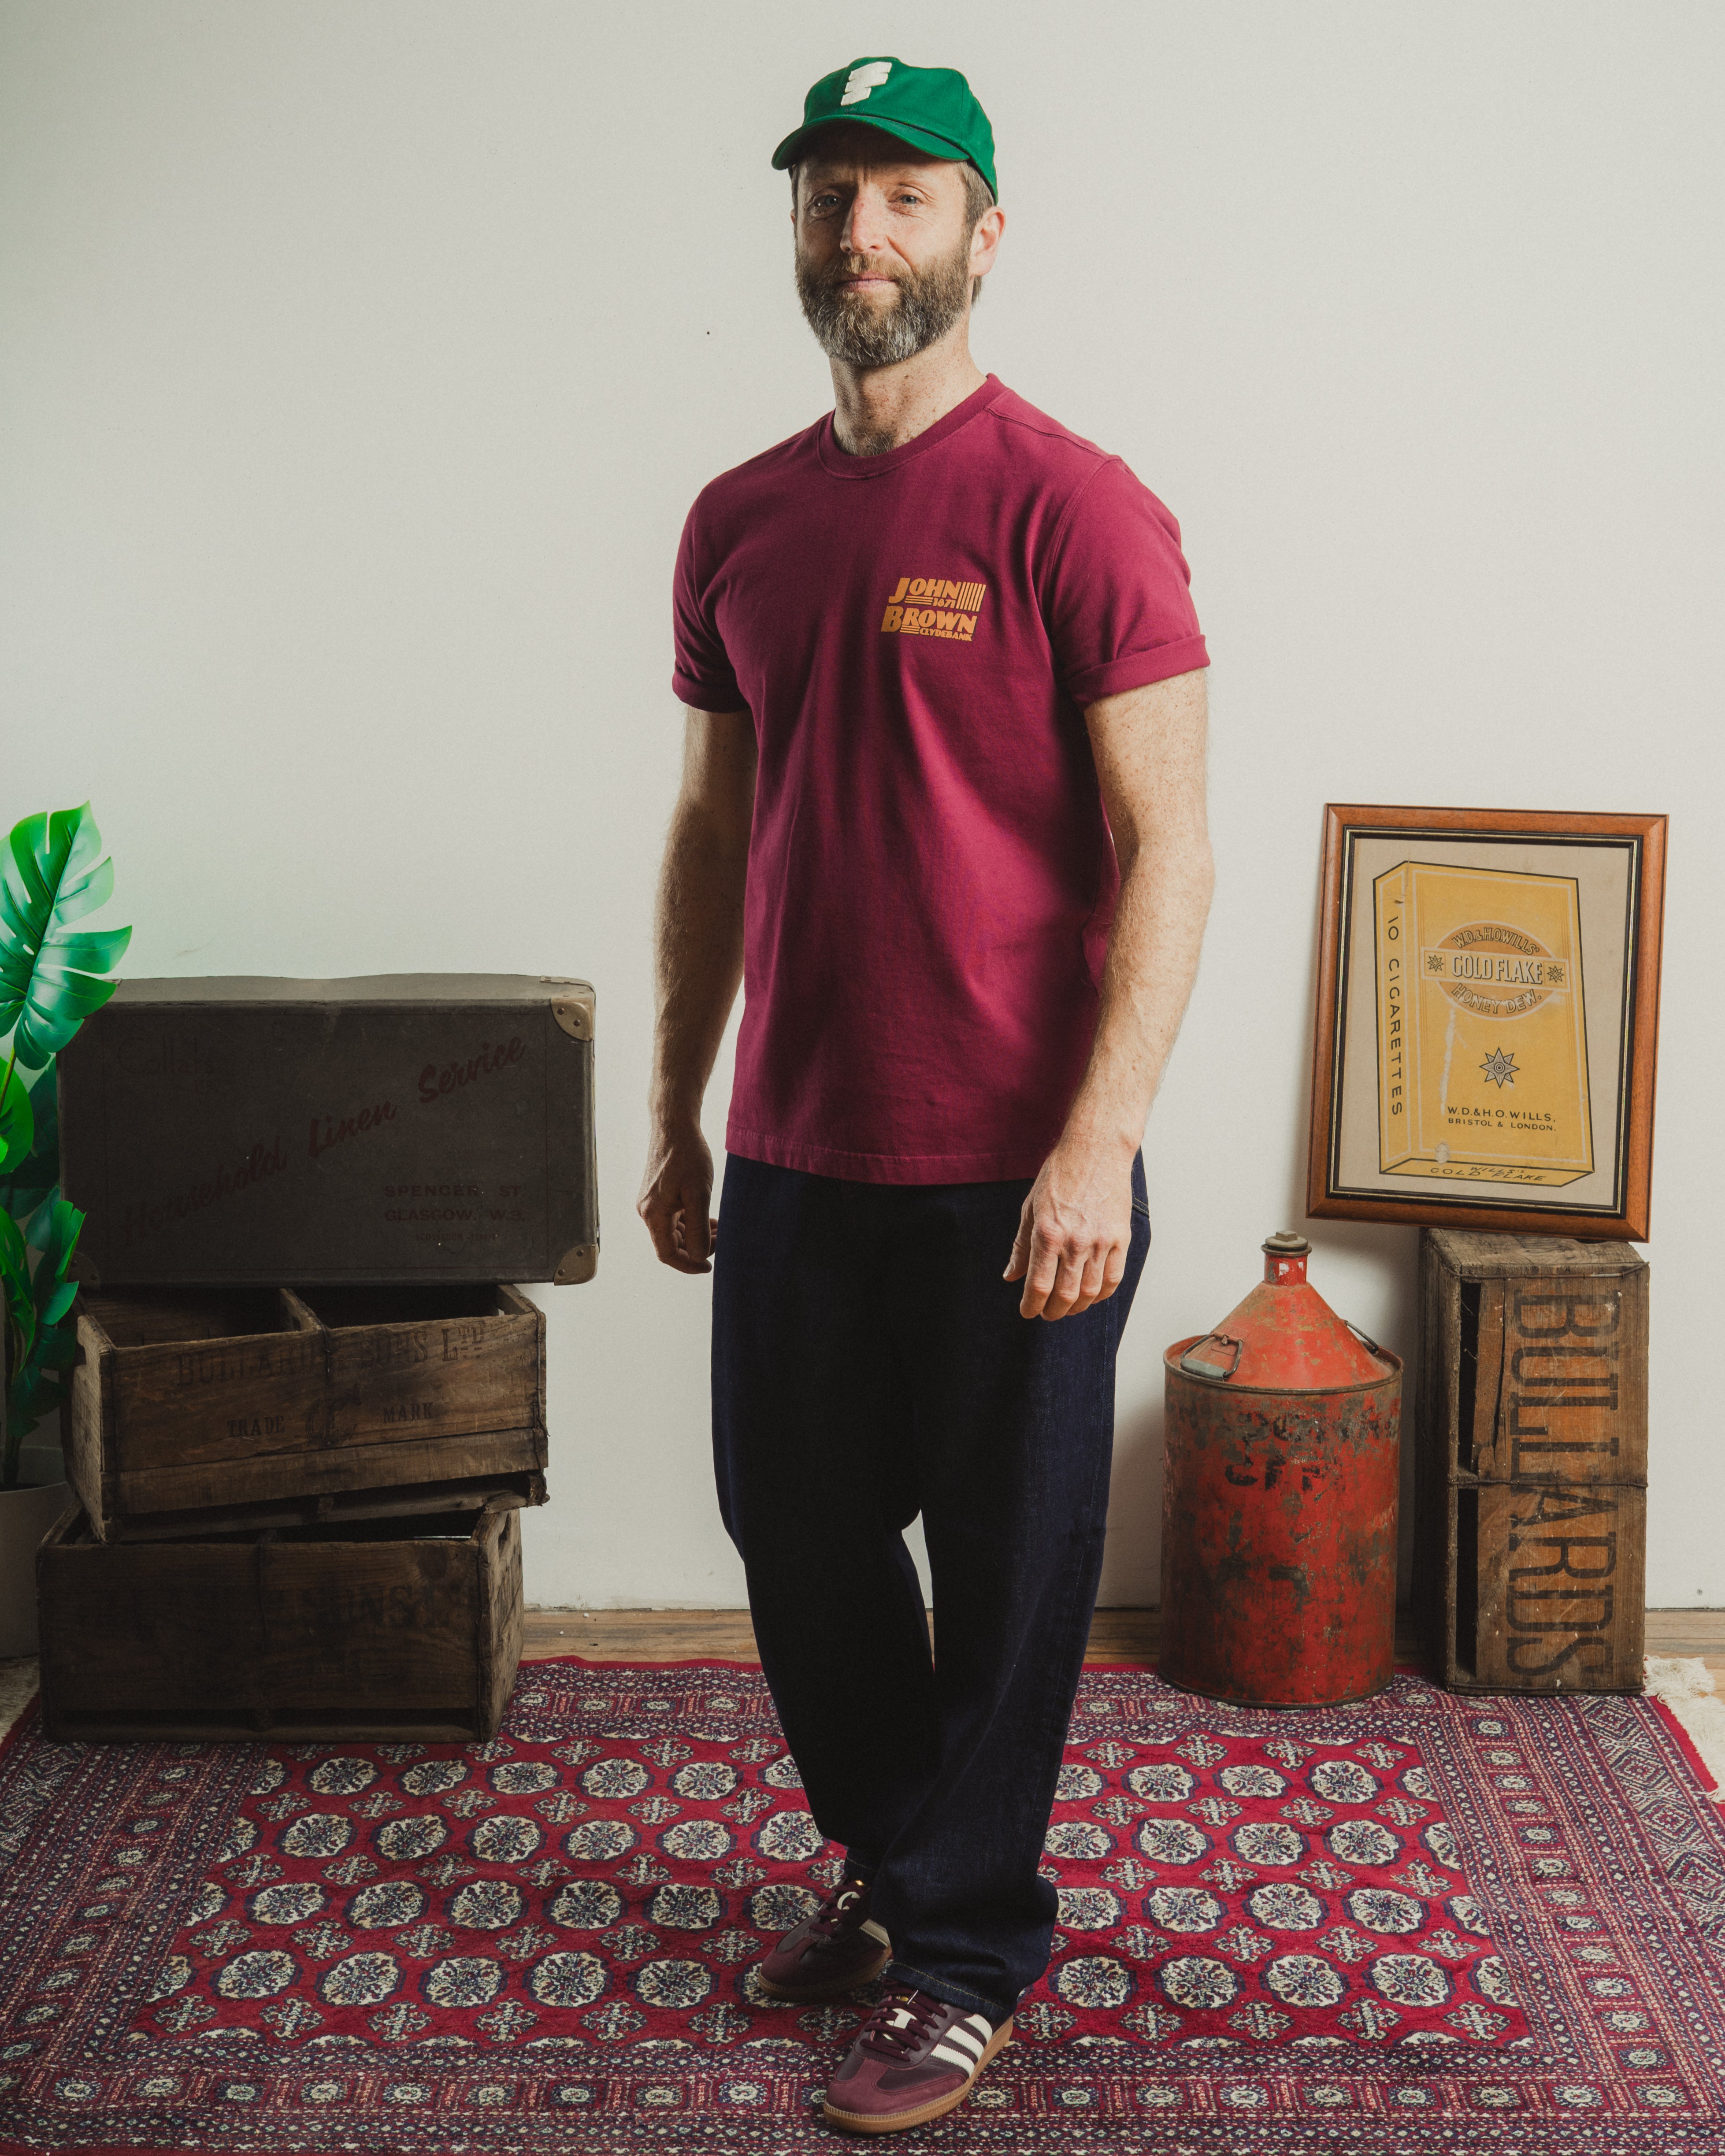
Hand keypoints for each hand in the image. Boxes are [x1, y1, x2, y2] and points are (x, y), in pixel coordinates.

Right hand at [637, 1124, 716, 1273]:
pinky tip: (711, 1220)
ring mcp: (652, 1203)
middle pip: (671, 1244)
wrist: (674, 1126)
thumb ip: (698, 1228)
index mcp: (653, 1214)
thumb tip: (698, 1255)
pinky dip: (692, 1223)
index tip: (710, 1267)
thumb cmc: (687, 1155)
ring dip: (697, 1235)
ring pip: (675, 1231)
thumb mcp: (698, 1193)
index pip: (667, 1253)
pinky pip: (675, 1218)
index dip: (688, 1265)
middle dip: (697, 1248)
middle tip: (723, 1241)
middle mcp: (647, 1212)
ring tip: (721, 1231)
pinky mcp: (659, 1195)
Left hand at [1004, 1141, 1133, 1319]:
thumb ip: (1021, 1246)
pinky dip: (1101, 1294)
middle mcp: (1075, 1241)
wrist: (1097, 1151)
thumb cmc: (1060, 1176)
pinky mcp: (1121, 1238)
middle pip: (1065, 1295)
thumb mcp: (1031, 1208)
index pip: (1039, 1285)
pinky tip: (1091, 1294)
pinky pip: (1114, 1278)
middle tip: (1047, 1313)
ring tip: (1067, 1307)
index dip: (1031, 1305)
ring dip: (1077, 1307)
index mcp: (1048, 1233)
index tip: (1028, 1312)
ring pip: (1090, 1292)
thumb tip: (1011, 1276)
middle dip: (1053, 1311)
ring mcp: (1102, 1241)